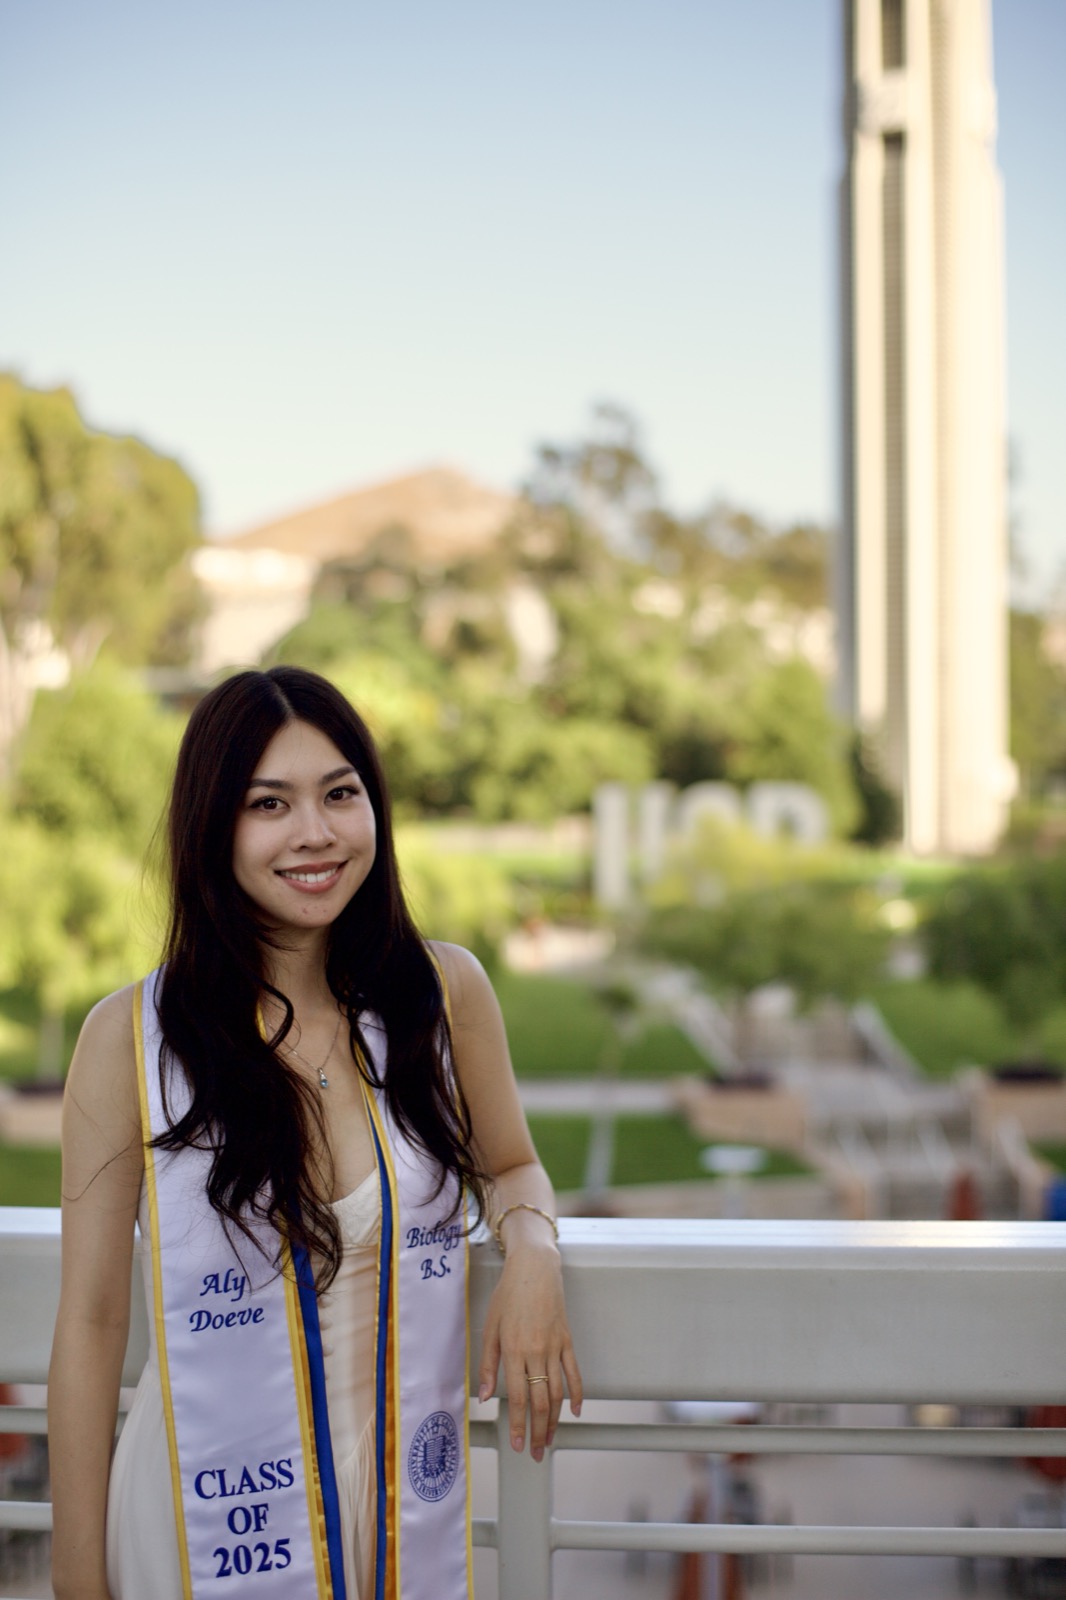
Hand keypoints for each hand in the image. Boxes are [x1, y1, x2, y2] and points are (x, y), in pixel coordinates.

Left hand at [477, 1238, 582, 1461]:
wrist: (535, 1269)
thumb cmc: (509, 1296)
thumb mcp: (491, 1327)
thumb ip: (489, 1364)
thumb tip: (487, 1396)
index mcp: (515, 1350)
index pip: (519, 1398)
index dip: (519, 1425)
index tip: (518, 1444)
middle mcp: (537, 1352)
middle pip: (541, 1402)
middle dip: (538, 1431)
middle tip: (535, 1452)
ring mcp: (555, 1347)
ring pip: (558, 1393)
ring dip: (554, 1420)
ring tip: (549, 1440)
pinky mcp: (567, 1340)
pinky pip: (574, 1372)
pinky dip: (577, 1394)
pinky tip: (574, 1411)